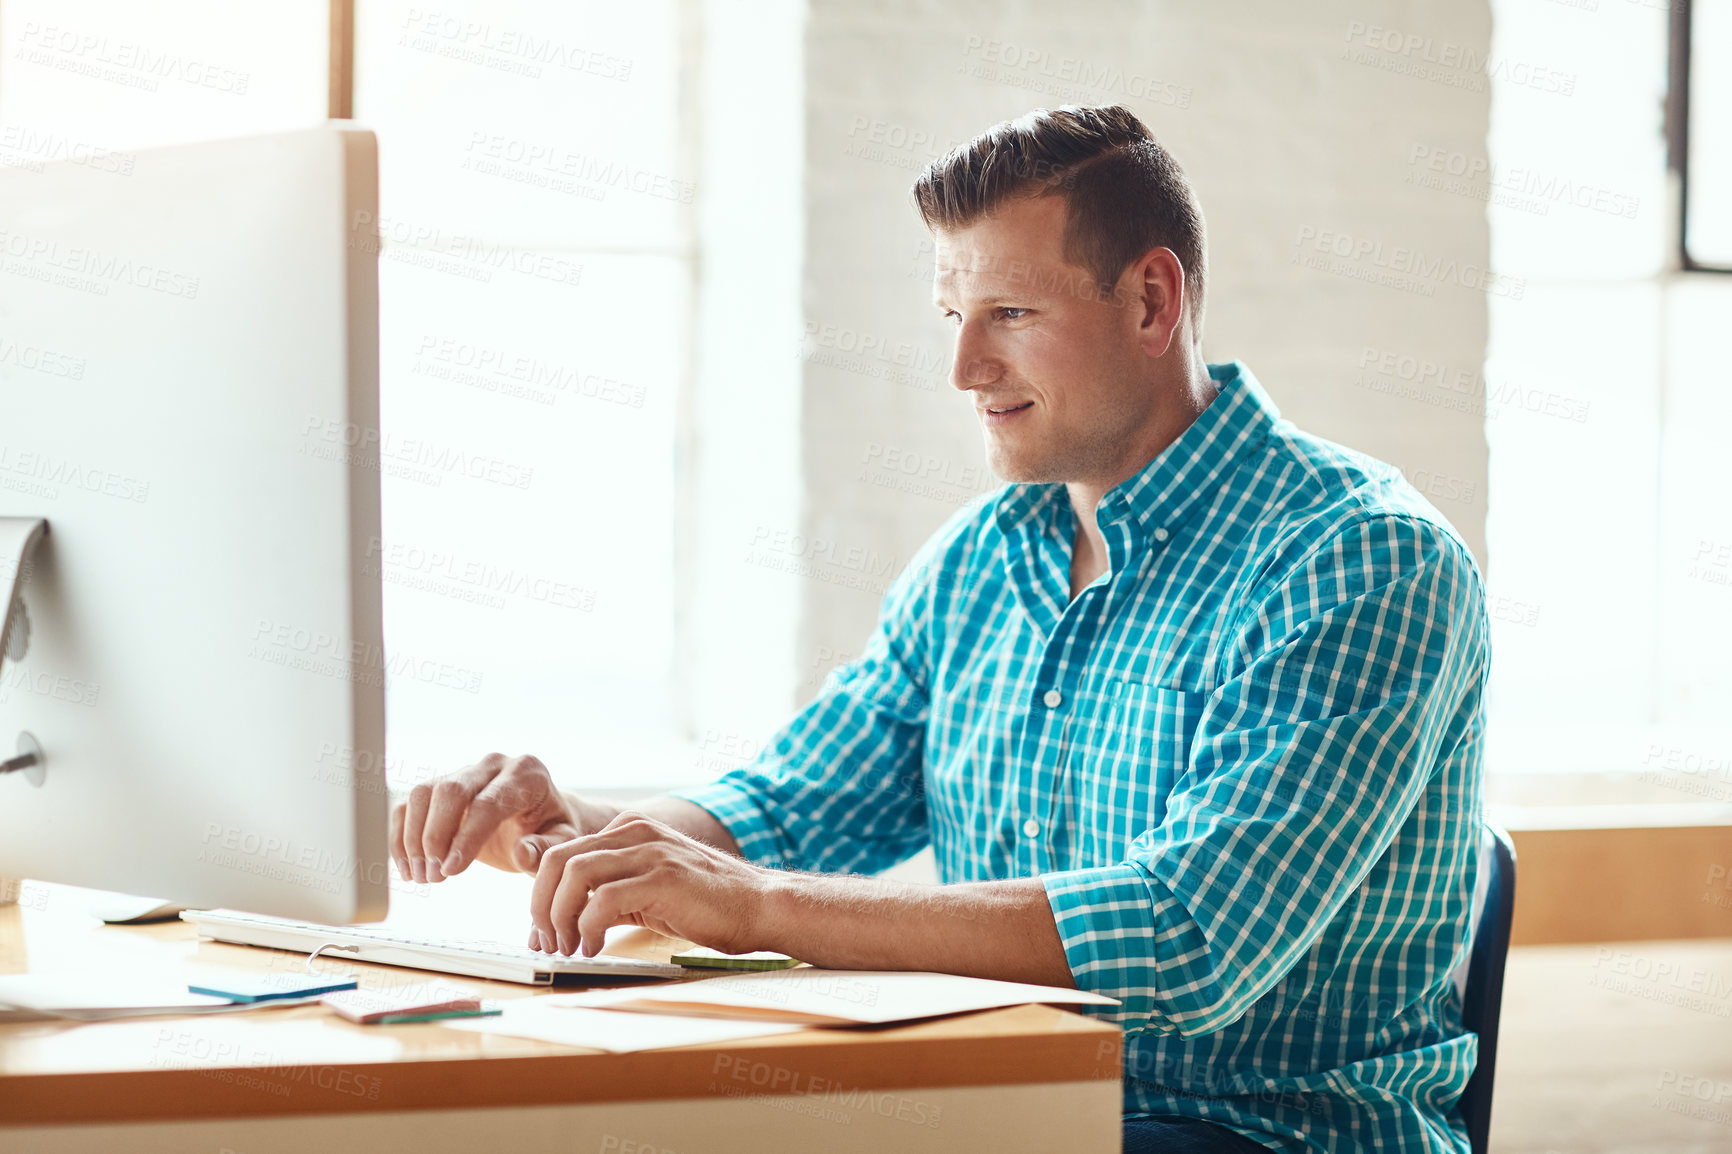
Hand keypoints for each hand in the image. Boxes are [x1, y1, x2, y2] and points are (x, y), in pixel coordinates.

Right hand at [390, 752, 618, 882]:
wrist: (541, 818)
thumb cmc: (552, 830)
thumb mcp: (561, 842)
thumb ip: (545, 848)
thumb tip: (522, 853)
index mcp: (527, 774)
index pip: (489, 802)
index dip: (467, 838)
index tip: (450, 871)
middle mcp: (493, 764)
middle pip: (450, 790)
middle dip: (436, 837)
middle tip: (434, 877)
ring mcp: (465, 771)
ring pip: (423, 793)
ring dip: (414, 838)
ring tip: (422, 877)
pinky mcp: (442, 785)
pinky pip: (410, 803)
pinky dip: (401, 836)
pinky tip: (409, 867)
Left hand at [526, 811, 778, 956]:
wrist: (759, 905)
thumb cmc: (707, 904)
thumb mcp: (647, 893)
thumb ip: (606, 899)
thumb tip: (559, 927)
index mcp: (629, 830)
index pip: (563, 855)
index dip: (542, 897)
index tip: (543, 933)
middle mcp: (635, 831)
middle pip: (558, 860)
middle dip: (541, 906)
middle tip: (548, 942)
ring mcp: (650, 851)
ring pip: (574, 874)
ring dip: (560, 917)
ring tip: (569, 947)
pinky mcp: (662, 877)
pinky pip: (603, 899)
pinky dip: (588, 928)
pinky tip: (594, 947)